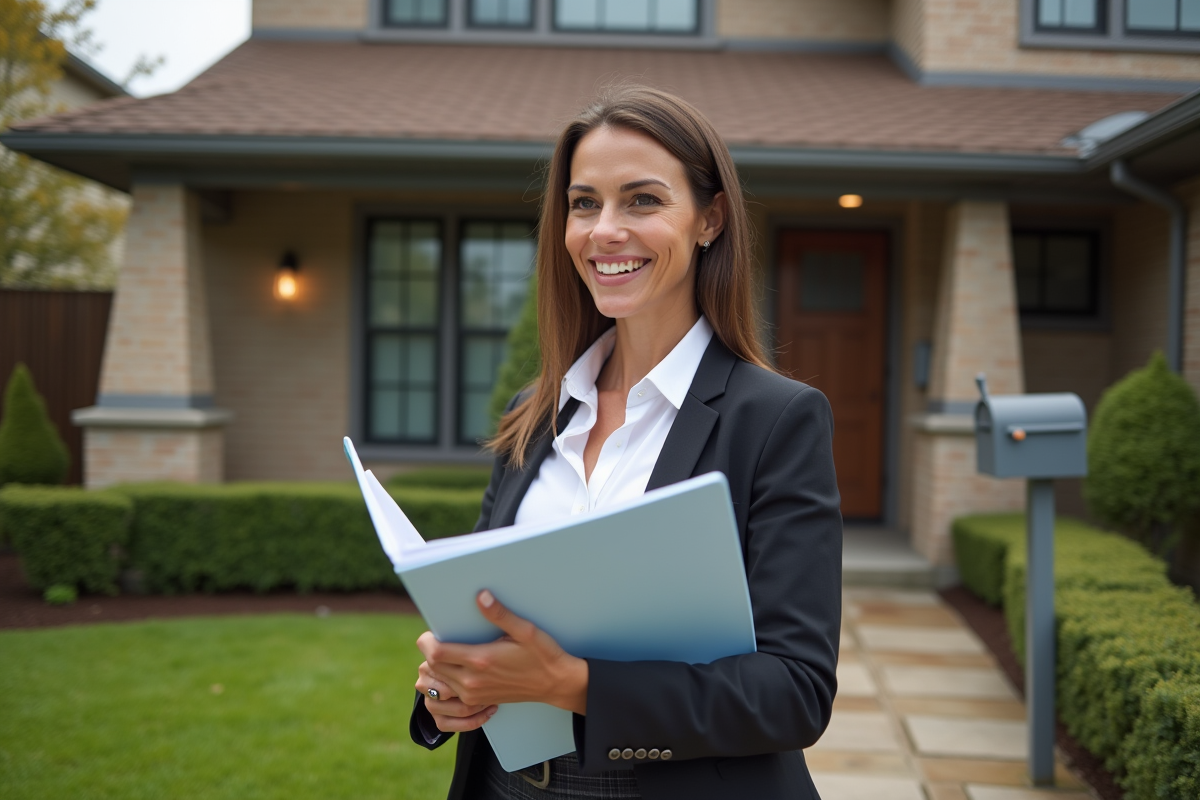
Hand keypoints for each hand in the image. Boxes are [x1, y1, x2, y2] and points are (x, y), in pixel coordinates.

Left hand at [415, 590, 587, 732]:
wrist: (555, 684)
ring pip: (439, 681)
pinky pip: (450, 693)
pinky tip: (457, 668)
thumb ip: (500, 614)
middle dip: (429, 651)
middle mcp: (472, 681)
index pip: (436, 653)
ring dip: (436, 667)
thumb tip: (481, 597)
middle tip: (438, 637)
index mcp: (480, 660)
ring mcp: (474, 694)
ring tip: (446, 651)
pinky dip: (445, 680)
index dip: (426, 641)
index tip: (431, 632)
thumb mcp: (525, 630)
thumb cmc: (542, 655)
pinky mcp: (478, 701)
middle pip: (433, 667)